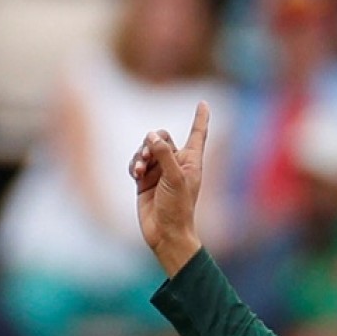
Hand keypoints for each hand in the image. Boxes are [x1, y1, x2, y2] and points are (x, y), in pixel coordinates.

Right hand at [129, 102, 209, 276]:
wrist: (165, 233)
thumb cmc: (178, 208)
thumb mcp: (174, 178)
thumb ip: (164, 154)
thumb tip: (152, 135)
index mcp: (192, 162)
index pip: (197, 134)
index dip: (200, 118)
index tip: (203, 102)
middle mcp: (177, 164)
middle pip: (162, 138)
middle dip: (152, 142)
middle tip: (147, 155)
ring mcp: (160, 172)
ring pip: (146, 150)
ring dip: (140, 155)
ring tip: (139, 169)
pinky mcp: (145, 181)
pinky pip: (136, 162)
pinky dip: (133, 164)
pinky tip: (134, 173)